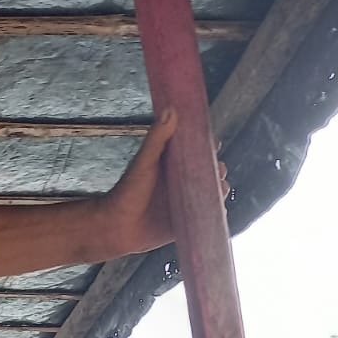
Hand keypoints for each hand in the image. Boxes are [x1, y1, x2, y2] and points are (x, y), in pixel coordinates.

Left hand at [105, 109, 229, 251]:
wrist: (117, 226)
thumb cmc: (127, 191)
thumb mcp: (144, 161)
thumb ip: (157, 138)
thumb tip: (171, 111)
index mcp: (172, 165)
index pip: (195, 151)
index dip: (208, 147)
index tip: (215, 143)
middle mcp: (180, 183)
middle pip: (207, 173)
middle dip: (217, 170)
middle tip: (219, 170)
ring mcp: (183, 203)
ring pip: (208, 194)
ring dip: (218, 191)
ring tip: (220, 189)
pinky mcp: (183, 222)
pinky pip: (203, 218)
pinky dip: (214, 215)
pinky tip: (220, 212)